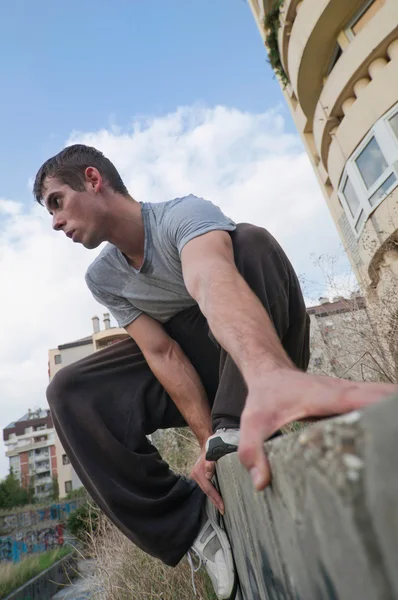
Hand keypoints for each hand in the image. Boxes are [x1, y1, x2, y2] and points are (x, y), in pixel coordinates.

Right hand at [190, 450, 224, 513]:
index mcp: (198, 473)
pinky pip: (207, 487)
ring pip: (206, 490)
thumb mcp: (212, 453)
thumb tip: (208, 473)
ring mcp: (196, 477)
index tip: (223, 507)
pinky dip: (212, 493)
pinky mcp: (200, 477)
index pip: (208, 489)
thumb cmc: (212, 449)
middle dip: (215, 502)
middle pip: (206, 492)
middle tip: (224, 511)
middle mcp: (195, 476)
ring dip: (214, 498)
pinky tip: (218, 499)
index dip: (216, 498)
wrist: (208, 443)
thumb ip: (210, 463)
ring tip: (222, 508)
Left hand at [238, 368, 395, 490]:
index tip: (394, 418)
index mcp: (322, 396)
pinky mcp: (352, 399)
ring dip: (392, 412)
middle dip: (393, 412)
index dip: (380, 405)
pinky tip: (391, 429)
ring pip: (382, 396)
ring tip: (395, 437)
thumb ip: (252, 453)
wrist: (270, 373)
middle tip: (397, 437)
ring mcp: (349, 393)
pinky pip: (376, 402)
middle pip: (380, 395)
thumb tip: (260, 483)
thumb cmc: (264, 397)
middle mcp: (342, 391)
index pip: (359, 398)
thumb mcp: (252, 424)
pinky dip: (387, 412)